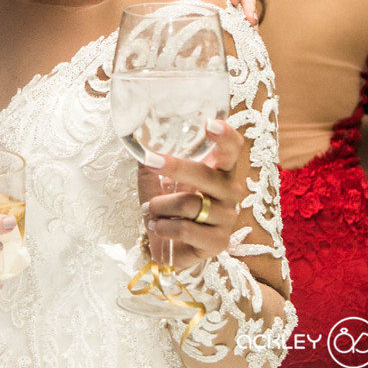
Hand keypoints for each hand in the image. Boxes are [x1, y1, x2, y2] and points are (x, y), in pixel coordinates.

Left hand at [139, 119, 243, 267]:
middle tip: (150, 162)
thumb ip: (150, 156)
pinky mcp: (218, 241)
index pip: (232, 149)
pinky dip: (165, 227)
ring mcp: (227, 217)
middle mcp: (229, 191)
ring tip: (150, 210)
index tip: (209, 124)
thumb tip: (134, 133)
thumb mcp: (154, 178)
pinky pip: (187, 230)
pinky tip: (158, 227)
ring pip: (190, 204)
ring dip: (160, 206)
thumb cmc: (166, 205)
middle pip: (207, 174)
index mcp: (218, 170)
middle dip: (176, 168)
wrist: (166, 243)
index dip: (225, 136)